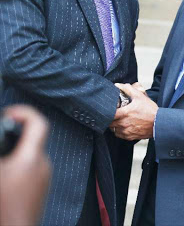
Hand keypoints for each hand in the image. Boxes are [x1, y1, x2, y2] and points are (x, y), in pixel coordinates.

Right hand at [0, 105, 50, 225]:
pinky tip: (5, 176)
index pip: (38, 123)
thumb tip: (4, 145)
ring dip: (13, 153)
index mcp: (31, 157)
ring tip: (2, 160)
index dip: (24, 113)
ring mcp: (44, 177)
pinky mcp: (41, 189)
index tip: (8, 114)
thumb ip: (1, 150)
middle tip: (0, 136)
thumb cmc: (2, 205)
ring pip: (30, 155)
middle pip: (32, 139)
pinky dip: (17, 167)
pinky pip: (30, 169)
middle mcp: (42, 164)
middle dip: (13, 136)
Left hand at [109, 83, 157, 140]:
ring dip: (114, 125)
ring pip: (113, 129)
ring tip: (119, 120)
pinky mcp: (129, 137)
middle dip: (110, 118)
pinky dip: (119, 131)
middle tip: (114, 113)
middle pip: (109, 122)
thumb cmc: (150, 110)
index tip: (108, 109)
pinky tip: (124, 125)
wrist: (159, 123)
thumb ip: (128, 89)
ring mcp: (126, 131)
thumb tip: (118, 85)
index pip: (108, 114)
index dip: (106, 112)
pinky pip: (119, 134)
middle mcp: (123, 123)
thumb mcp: (140, 96)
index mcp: (124, 113)